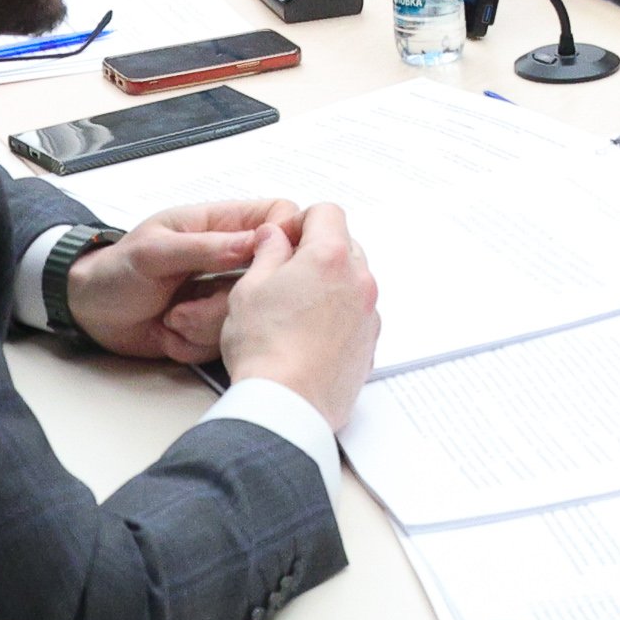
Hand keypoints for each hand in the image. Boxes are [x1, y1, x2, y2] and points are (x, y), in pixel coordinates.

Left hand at [64, 198, 306, 367]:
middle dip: (224, 302)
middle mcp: (228, 259)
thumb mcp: (154, 253)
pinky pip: (224, 342)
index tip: (263, 264)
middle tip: (186, 306)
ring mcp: (222, 295)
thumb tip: (252, 243)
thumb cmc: (115, 271)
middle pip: (267, 277)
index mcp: (219, 225)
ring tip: (170, 318)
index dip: (283, 237)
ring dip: (203, 326)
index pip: (277, 217)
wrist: (89, 313)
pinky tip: (168, 333)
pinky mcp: (213, 327)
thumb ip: (203, 247)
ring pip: (246, 315)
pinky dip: (192, 344)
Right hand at [221, 203, 380, 427]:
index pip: (326, 213)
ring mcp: (369, 314)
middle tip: (283, 275)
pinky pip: (357, 314)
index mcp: (330, 257)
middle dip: (316, 252)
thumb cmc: (265, 349)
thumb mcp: (250, 289)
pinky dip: (338, 315)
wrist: (286, 406)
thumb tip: (274, 237)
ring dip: (329, 284)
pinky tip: (309, 335)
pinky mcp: (370, 344)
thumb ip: (267, 252)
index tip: (282, 241)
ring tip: (294, 310)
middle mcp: (359, 281)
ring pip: (352, 281)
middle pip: (344, 245)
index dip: (300, 221)